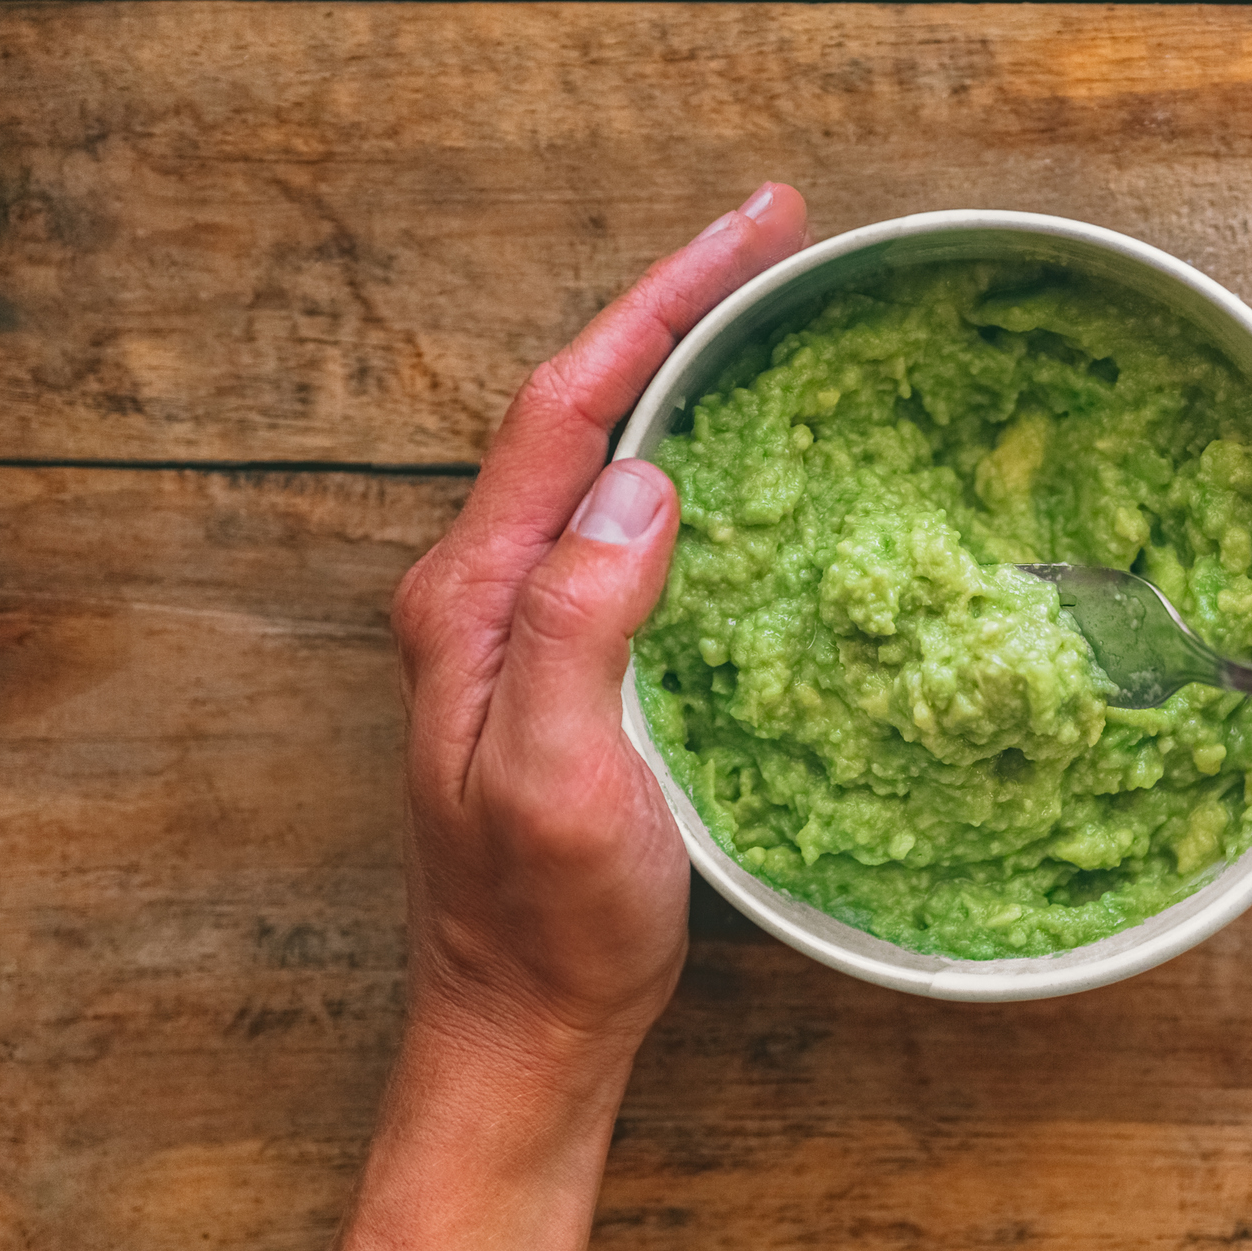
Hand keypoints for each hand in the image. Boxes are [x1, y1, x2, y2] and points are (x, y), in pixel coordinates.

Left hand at [392, 182, 807, 1052]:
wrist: (523, 1020)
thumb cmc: (543, 919)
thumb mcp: (553, 777)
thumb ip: (575, 625)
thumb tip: (639, 483)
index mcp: (476, 595)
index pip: (565, 407)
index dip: (658, 305)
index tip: (753, 231)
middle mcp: (488, 588)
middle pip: (580, 406)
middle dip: (674, 306)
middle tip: (775, 237)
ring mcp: (524, 621)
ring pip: (602, 454)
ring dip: (678, 367)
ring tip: (764, 309)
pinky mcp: (568, 656)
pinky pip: (624, 519)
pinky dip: (686, 452)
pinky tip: (736, 451)